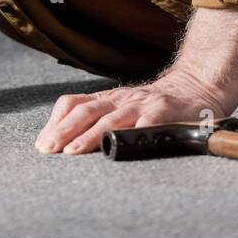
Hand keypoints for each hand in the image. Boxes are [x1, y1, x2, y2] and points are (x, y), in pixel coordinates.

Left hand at [35, 69, 232, 155]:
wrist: (195, 86)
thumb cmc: (153, 106)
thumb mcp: (122, 107)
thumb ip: (99, 120)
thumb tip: (64, 143)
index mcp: (107, 99)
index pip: (73, 104)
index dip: (56, 122)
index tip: (42, 144)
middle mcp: (120, 99)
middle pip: (86, 112)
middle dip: (64, 131)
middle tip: (48, 149)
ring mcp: (142, 104)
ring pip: (111, 119)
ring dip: (90, 136)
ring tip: (73, 152)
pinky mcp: (164, 112)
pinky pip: (147, 122)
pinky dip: (133, 133)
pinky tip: (121, 146)